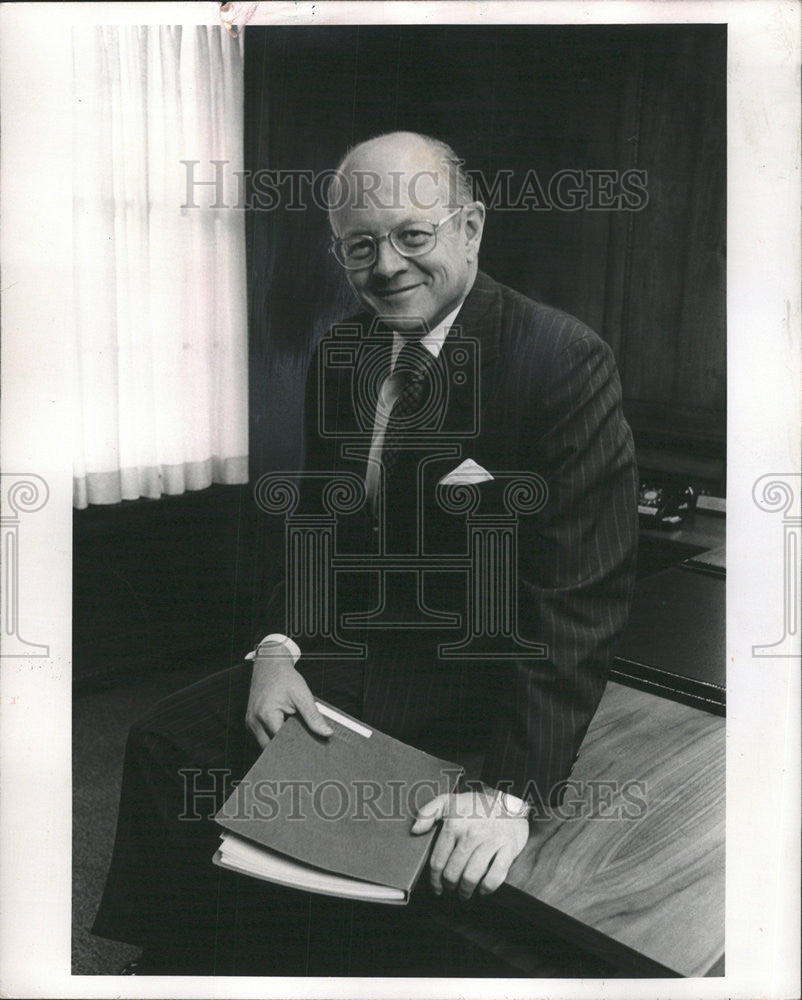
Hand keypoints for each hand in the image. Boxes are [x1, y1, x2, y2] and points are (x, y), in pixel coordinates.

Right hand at [245, 645, 332, 746]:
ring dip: (278, 742)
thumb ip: (313, 717)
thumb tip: (326, 733)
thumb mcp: (302, 696)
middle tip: (301, 739)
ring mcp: (250, 722)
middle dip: (286, 747)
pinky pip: (261, 736)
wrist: (270, 664)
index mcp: (266, 715)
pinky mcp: (250, 721)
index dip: (295, 746)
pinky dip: (273, 735)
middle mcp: (254, 721)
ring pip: (265, 744)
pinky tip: (283, 727)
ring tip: (291, 730)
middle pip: (271, 748)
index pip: (281, 743)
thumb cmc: (284, 677)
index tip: (307, 746)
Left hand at [411, 790, 528, 900]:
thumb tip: (415, 830)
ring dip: (466, 891)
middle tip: (450, 890)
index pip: (438, 861)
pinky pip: (495, 876)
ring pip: (471, 877)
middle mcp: (471, 834)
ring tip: (464, 893)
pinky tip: (483, 889)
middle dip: (449, 886)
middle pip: (453, 872)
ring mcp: (490, 841)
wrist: (509, 799)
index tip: (436, 887)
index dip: (434, 879)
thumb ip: (428, 813)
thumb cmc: (476, 804)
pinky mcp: (508, 848)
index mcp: (454, 824)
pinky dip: (487, 887)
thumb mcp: (449, 801)